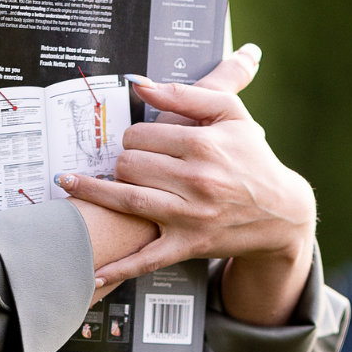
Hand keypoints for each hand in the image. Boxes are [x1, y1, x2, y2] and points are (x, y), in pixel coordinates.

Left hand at [59, 45, 317, 325]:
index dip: (134, 135)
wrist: (283, 212)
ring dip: (92, 191)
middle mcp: (197, 179)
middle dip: (121, 160)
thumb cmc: (253, 157)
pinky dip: (120, 266)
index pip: (143, 133)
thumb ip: (187, 93)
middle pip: (130, 164)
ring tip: (68, 182)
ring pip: (128, 200)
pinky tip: (94, 269)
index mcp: (204, 144)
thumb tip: (140, 83)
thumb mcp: (232, 115)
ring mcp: (191, 215)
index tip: (137, 141)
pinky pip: (147, 258)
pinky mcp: (189, 245)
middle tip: (124, 162)